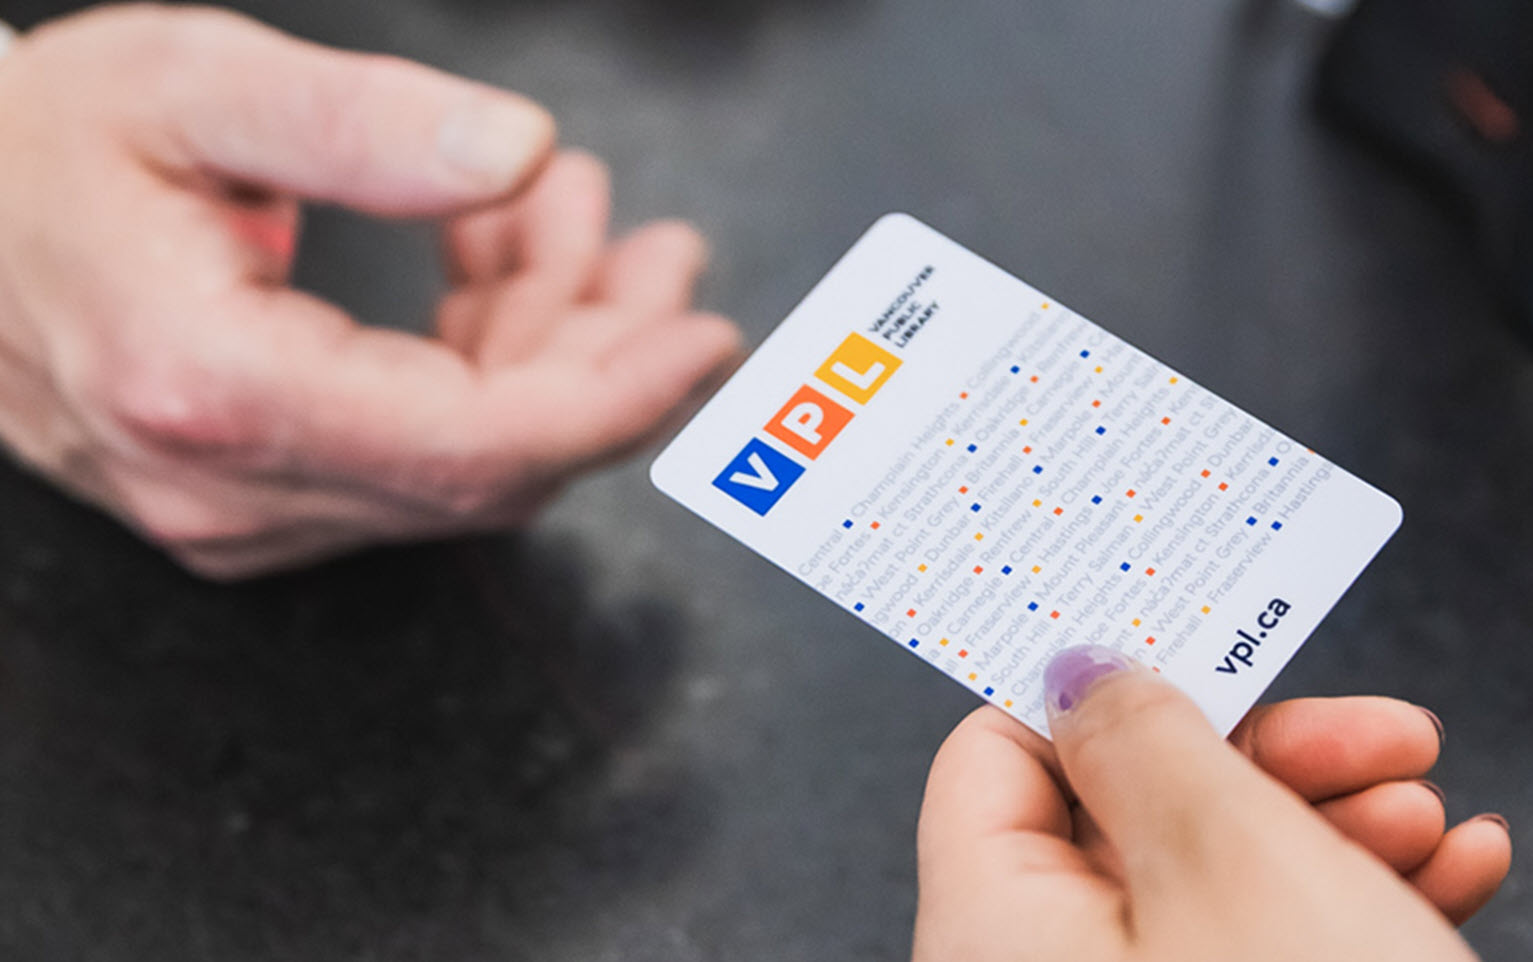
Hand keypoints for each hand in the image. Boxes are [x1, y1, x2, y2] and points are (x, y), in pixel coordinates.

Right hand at [0, 6, 739, 578]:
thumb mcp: (191, 87)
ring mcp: (237, 509)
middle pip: (490, 466)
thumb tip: (513, 149)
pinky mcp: (251, 496)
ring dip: (548, 350)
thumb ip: (361, 125)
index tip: (702, 340)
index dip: (613, 399)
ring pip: (463, 465)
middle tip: (663, 255)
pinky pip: (414, 456)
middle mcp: (227, 484)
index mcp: (213, 387)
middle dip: (603, 361)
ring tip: (578, 221)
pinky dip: (483, 367)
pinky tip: (498, 264)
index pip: (474, 447)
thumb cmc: (38, 149)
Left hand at [915, 646, 1512, 961]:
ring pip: (1220, 883)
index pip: (996, 757)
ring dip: (1336, 827)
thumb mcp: (1237, 859)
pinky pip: (1271, 950)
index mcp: (996, 931)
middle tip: (1380, 735)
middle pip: (1130, 816)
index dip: (1101, 685)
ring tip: (1431, 815)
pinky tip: (1454, 876)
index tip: (1207, 638)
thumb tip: (1081, 664)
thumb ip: (1149, 739)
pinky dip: (1356, 905)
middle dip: (1271, 760)